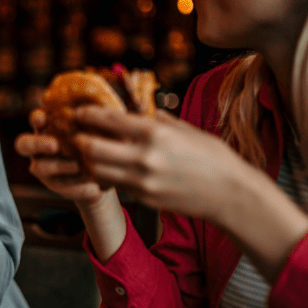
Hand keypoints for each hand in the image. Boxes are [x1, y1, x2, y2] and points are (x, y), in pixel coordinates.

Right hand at [14, 109, 108, 205]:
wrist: (110, 170)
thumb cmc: (105, 139)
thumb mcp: (104, 123)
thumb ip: (97, 109)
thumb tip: (100, 89)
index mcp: (50, 127)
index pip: (36, 119)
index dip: (37, 118)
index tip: (44, 118)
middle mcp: (41, 146)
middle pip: (24, 144)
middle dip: (37, 143)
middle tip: (54, 145)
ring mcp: (45, 167)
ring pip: (38, 167)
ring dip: (57, 166)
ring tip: (77, 165)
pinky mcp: (56, 185)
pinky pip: (59, 185)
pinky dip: (74, 184)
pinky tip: (90, 183)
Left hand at [73, 106, 251, 222]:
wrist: (231, 194)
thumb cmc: (213, 157)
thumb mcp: (186, 130)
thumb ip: (159, 119)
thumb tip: (141, 108)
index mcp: (154, 133)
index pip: (109, 120)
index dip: (88, 114)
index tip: (79, 111)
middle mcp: (144, 157)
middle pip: (92, 149)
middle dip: (80, 140)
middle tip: (76, 134)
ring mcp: (142, 181)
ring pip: (97, 171)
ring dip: (89, 161)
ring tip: (88, 153)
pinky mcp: (143, 198)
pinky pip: (115, 185)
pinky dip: (107, 176)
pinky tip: (108, 168)